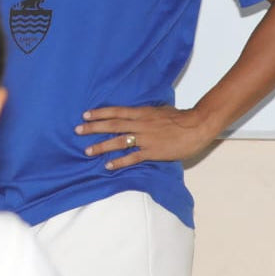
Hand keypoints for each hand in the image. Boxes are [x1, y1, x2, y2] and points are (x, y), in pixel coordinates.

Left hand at [76, 105, 218, 169]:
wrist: (196, 126)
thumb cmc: (179, 117)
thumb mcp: (158, 109)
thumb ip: (144, 113)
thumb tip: (134, 114)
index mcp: (142, 113)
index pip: (116, 111)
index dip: (99, 113)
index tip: (85, 115)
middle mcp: (140, 124)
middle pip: (112, 125)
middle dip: (93, 128)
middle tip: (77, 130)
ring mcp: (146, 138)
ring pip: (119, 141)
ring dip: (102, 146)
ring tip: (87, 150)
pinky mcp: (153, 152)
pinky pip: (133, 157)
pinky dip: (119, 161)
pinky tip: (108, 166)